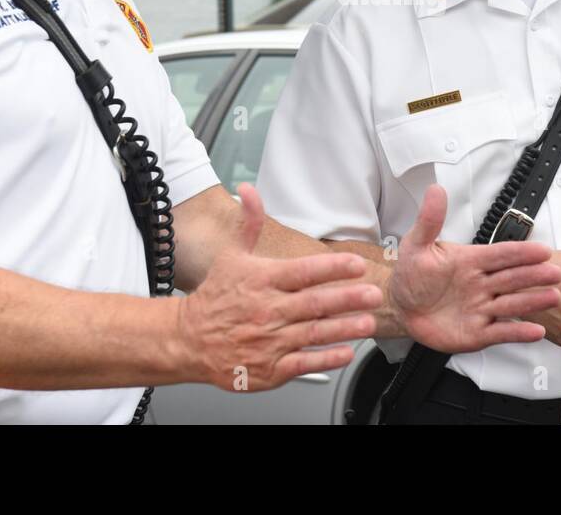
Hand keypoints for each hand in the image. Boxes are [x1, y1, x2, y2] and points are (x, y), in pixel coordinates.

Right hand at [174, 186, 381, 391]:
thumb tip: (249, 191)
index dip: (332, 267)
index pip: (302, 271)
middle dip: (347, 298)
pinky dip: (325, 359)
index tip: (356, 264)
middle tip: (373, 294)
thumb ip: (250, 224)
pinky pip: (302, 363)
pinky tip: (345, 353)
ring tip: (368, 322)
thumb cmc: (215, 297)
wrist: (187, 339)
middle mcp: (267, 310)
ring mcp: (269, 341)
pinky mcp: (268, 368)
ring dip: (343, 328)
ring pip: (313, 333)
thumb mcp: (231, 256)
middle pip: (314, 303)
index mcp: (262, 281)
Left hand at [387, 185, 560, 352]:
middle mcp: (482, 284)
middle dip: (534, 275)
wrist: (401, 307)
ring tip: (553, 297)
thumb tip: (436, 190)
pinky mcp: (479, 332)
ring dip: (533, 301)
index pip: (501, 254)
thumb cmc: (412, 275)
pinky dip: (519, 332)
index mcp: (472, 261)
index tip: (542, 250)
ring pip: (512, 304)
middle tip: (555, 272)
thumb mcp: (417, 246)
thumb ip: (429, 221)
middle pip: (513, 278)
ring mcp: (482, 308)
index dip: (521, 253)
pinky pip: (501, 332)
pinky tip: (536, 330)